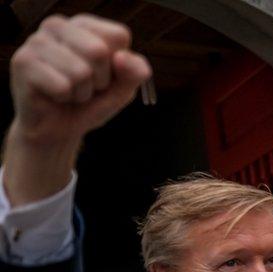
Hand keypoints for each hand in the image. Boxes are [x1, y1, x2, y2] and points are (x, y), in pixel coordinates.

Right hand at [4, 14, 151, 205]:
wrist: (59, 129)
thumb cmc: (92, 103)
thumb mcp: (123, 89)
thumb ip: (135, 72)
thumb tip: (123, 58)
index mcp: (85, 25)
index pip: (118, 36)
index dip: (119, 66)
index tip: (104, 75)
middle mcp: (58, 26)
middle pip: (98, 51)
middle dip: (100, 80)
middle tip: (86, 86)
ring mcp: (37, 41)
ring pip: (80, 71)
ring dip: (81, 92)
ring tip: (70, 92)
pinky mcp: (22, 62)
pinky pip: (62, 86)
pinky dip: (65, 98)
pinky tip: (54, 96)